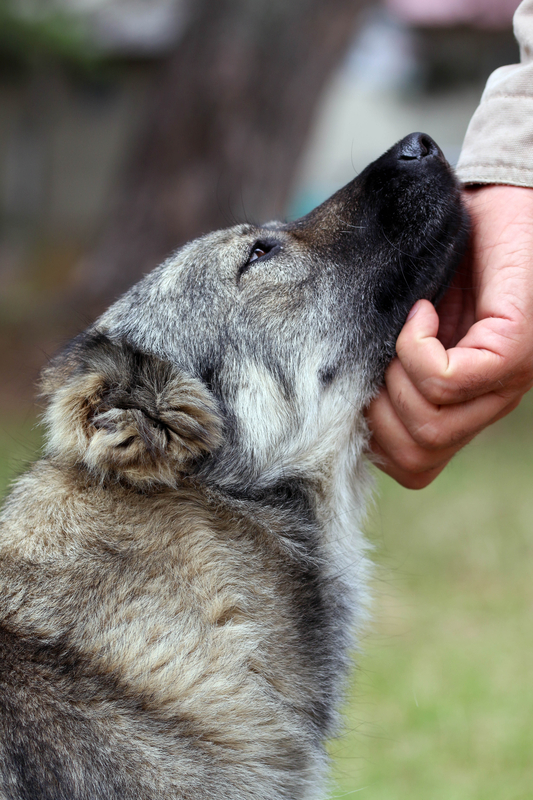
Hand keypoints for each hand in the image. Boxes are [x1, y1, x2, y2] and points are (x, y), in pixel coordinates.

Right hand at [366, 184, 532, 488]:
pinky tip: (422, 312)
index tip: (364, 381)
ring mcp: (504, 381)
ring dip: (395, 382)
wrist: (504, 201)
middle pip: (414, 460)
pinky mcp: (513, 350)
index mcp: (460, 407)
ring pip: (429, 430)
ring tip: (402, 333)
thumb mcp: (399, 323)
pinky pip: (445, 381)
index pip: (412, 467)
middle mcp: (486, 404)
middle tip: (380, 358)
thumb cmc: (448, 256)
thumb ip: (378, 365)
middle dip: (376, 414)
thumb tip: (321, 401)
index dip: (373, 437)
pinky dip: (415, 347)